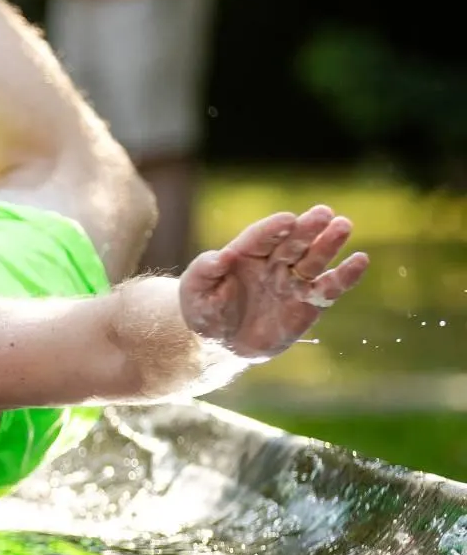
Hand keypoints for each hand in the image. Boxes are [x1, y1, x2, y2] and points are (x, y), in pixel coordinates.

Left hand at [179, 205, 368, 359]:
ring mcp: (292, 281)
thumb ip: (205, 271)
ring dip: (328, 244)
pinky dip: (345, 276)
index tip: (288, 220)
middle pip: (292, 242)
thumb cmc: (203, 309)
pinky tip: (360, 260)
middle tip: (325, 213)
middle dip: (307, 228)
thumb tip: (221, 256)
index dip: (273, 229)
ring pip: (313, 260)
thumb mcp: (195, 290)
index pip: (260, 236)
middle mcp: (272, 262)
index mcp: (244, 253)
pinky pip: (329, 288)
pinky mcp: (308, 303)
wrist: (219, 342)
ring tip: (343, 226)